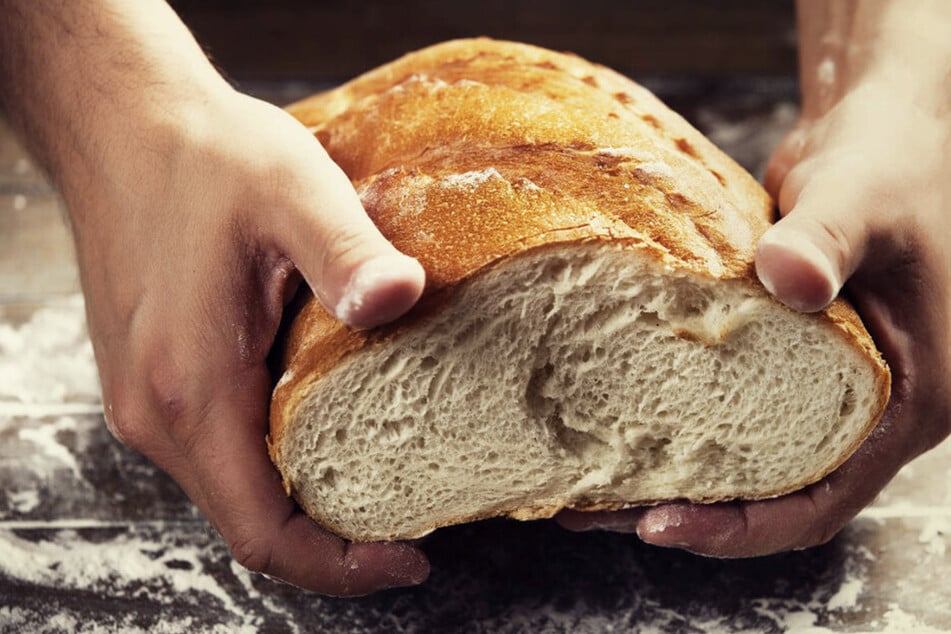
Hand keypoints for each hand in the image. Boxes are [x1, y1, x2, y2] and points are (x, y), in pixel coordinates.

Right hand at [73, 86, 428, 592]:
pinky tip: (328, 426)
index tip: (407, 559)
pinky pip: (220, 447)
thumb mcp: (291, 190)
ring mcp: (148, 397)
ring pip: (235, 486)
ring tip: (383, 476)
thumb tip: (401, 299)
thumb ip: (347, 252)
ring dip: (305, 497)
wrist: (124, 124)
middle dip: (333, 536)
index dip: (338, 565)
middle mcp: (156, 411)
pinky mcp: (155, 376)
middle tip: (412, 517)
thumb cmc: (202, 156)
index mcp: (189, 387)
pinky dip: (277, 458)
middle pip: (250, 521)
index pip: (262, 531)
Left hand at [559, 0, 950, 555]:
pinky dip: (675, 422)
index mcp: (911, 401)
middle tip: (600, 509)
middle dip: (688, 512)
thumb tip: (790, 279)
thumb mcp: (865, 199)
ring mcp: (824, 388)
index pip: (825, 499)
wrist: (874, 127)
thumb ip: (829, 239)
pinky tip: (610, 419)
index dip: (744, 526)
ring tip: (587, 484)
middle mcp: (867, 411)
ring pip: (747, 460)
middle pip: (774, 494)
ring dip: (671, 476)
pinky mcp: (782, 360)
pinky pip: (728, 410)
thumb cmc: (891, 162)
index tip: (664, 525)